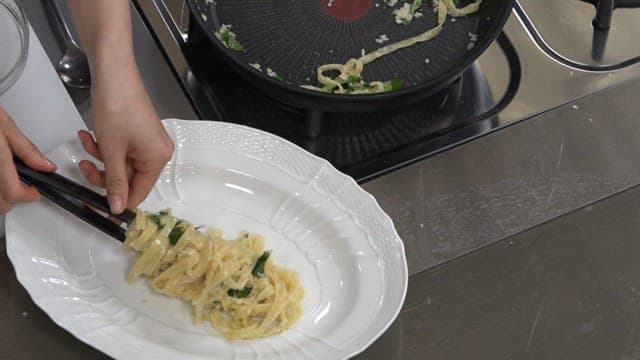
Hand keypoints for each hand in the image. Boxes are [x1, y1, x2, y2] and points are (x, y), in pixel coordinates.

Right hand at [0, 106, 56, 213]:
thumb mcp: (4, 125)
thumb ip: (26, 150)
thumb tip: (45, 166)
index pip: (13, 193)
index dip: (29, 195)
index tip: (34, 190)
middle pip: (1, 204)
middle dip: (13, 198)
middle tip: (21, 185)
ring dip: (0, 197)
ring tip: (4, 180)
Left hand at [77, 77, 173, 213]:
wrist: (113, 74)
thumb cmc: (118, 104)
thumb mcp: (112, 150)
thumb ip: (115, 181)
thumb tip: (117, 206)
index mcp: (157, 158)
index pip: (139, 192)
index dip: (118, 199)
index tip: (100, 204)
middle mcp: (157, 151)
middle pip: (129, 178)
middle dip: (104, 172)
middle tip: (86, 167)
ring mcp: (148, 142)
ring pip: (121, 164)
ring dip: (101, 157)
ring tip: (88, 142)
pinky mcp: (138, 133)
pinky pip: (120, 150)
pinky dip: (104, 146)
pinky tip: (91, 134)